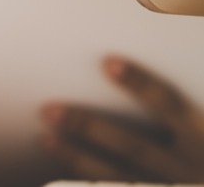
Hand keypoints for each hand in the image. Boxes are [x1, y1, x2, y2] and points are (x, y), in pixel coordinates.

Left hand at [41, 56, 203, 182]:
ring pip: (119, 177)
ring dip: (79, 159)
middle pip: (134, 146)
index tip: (107, 62)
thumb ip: (177, 110)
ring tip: (48, 139)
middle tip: (49, 109)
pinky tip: (61, 176)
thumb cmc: (200, 154)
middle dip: (89, 127)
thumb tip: (150, 67)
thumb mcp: (200, 128)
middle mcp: (189, 170)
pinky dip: (86, 183)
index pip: (172, 105)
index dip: (141, 83)